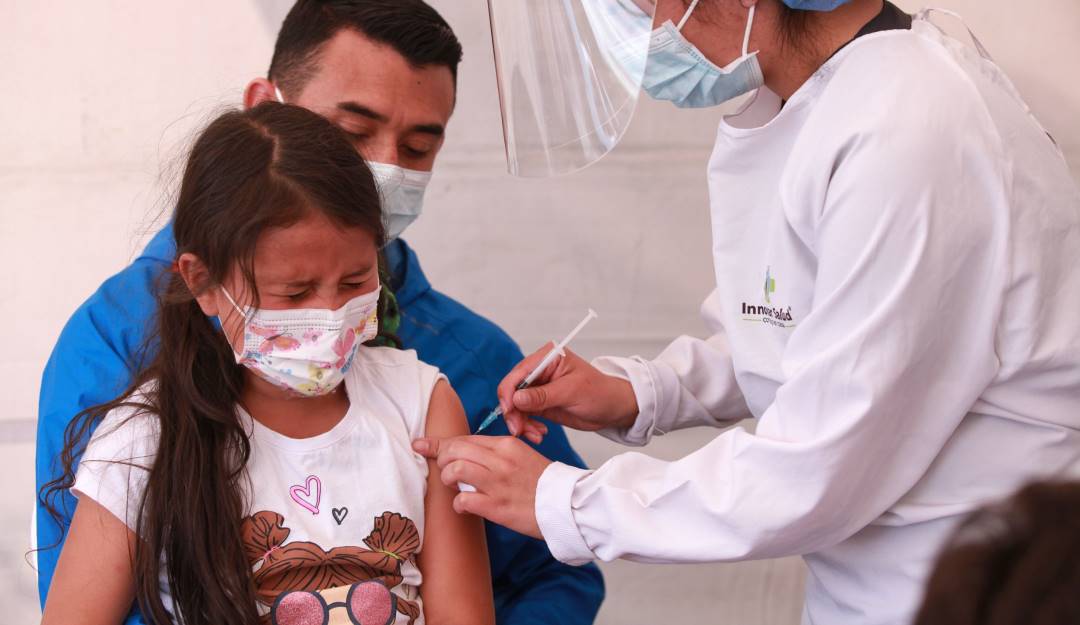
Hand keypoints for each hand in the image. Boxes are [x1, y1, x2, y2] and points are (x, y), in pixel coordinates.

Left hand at [412, 435, 551, 538]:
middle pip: (455, 450)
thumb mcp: (521, 456)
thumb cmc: (543, 484)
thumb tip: (467, 455)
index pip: (465, 439)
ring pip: (455, 469)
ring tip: (454, 486)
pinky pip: (463, 499)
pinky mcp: (497, 506)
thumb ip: (495, 454)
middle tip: (443, 471)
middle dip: (441, 460)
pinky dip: (458, 503)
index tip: (421, 445)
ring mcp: (498, 483)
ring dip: (448, 479)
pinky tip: (465, 506)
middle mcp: (500, 460)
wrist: (567, 505)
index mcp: (506, 445)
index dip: (440, 443)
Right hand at [498, 344, 638, 438]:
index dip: (509, 392)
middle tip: (519, 430)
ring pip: (516, 406)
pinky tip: (539, 433)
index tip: (509, 411)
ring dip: (520, 422)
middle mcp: (539, 370)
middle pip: (512, 390)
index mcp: (547, 358)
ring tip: (534, 435)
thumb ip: (542, 395)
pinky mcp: (540, 403)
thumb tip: (516, 398)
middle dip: (513, 412)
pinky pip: (524, 415)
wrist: (612, 408)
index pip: (518, 373)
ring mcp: (538, 388)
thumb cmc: (600, 392)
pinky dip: (527, 426)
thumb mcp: (571, 392)